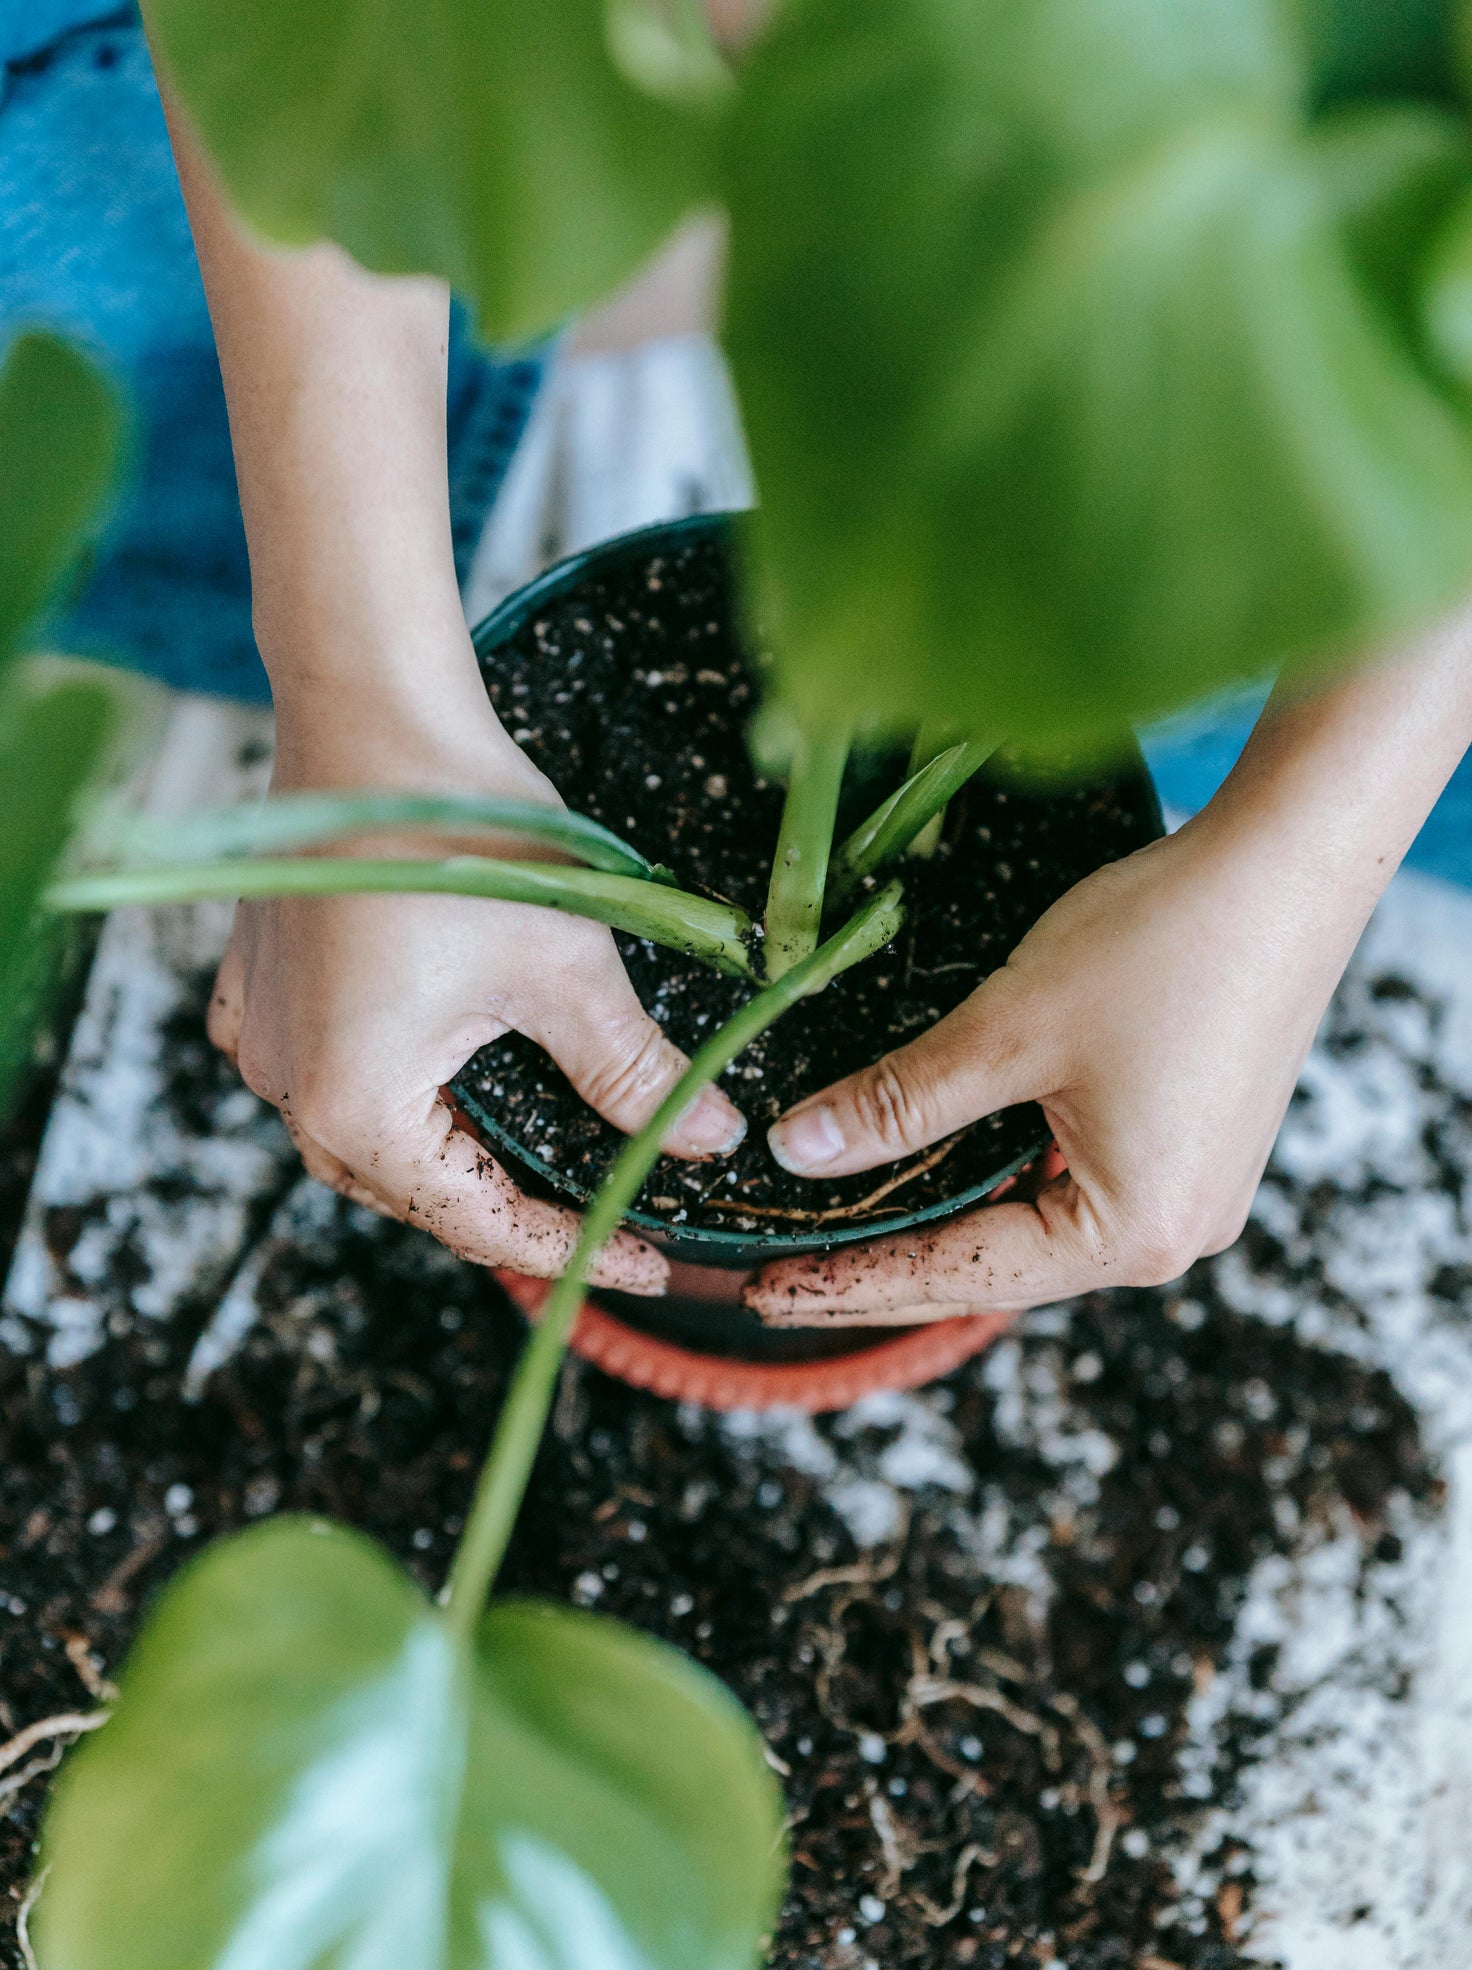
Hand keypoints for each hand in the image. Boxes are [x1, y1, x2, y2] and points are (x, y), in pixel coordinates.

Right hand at [208, 699, 743, 1290]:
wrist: (374, 710)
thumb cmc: (467, 836)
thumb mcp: (569, 969)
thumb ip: (636, 1072)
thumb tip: (711, 1140)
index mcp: (356, 1105)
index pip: (479, 1219)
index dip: (571, 1246)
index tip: (647, 1260)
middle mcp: (288, 1086)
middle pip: (415, 1188)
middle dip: (507, 1206)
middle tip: (603, 1216)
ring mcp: (262, 1032)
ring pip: (366, 1135)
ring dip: (448, 1150)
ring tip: (532, 1160)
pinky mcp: (260, 983)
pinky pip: (321, 1070)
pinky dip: (389, 1088)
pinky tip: (436, 1080)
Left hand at [744, 812, 1354, 1327]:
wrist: (1289, 865)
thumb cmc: (1160, 946)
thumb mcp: (1008, 1028)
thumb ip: (899, 1100)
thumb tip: (796, 1150)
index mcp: (1131, 1233)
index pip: (957, 1272)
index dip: (850, 1281)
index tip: (765, 1290)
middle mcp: (1172, 1235)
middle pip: (996, 1266)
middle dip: (887, 1268)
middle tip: (780, 1277)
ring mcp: (1192, 1192)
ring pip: (1031, 1226)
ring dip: (941, 1226)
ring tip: (841, 1237)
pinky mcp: (1196, 1145)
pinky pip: (1072, 1185)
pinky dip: (996, 1183)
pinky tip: (937, 1175)